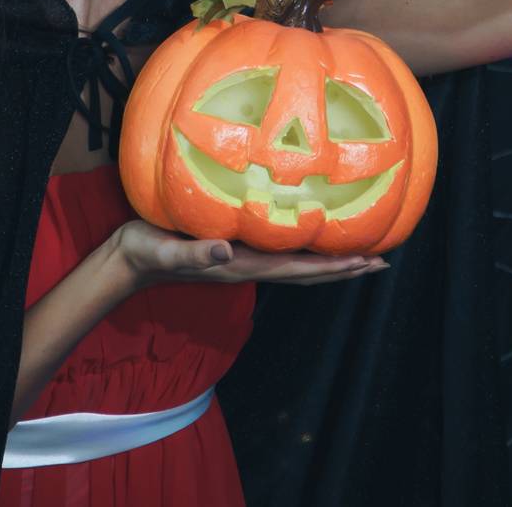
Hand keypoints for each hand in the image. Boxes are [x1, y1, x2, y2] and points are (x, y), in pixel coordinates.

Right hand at [111, 219, 388, 288]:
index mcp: (242, 265)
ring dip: (332, 262)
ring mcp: (245, 260)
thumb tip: (227, 252)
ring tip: (362, 255)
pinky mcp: (237, 250)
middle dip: (345, 268)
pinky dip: (307, 249)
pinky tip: (316, 238)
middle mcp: (250, 265)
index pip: (298, 270)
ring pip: (299, 264)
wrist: (130, 259)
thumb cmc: (147, 250)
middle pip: (308, 272)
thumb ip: (195, 252)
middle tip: (382, 262)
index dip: (333, 267)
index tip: (366, 263)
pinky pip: (281, 251)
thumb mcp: (167, 250)